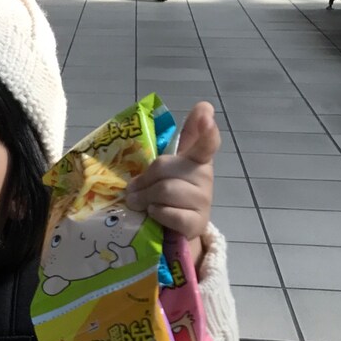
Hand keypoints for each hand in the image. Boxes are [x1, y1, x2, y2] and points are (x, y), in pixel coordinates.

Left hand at [124, 101, 219, 240]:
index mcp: (198, 158)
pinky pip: (168, 213)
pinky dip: (156, 213)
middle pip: (164, 168)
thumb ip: (176, 142)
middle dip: (143, 181)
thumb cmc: (171, 195)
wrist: (180, 230)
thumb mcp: (170, 169)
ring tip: (140, 204)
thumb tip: (198, 110)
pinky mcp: (196, 222)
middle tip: (133, 191)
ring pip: (164, 191)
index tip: (207, 117)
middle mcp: (204, 176)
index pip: (206, 141)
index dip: (207, 129)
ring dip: (145, 199)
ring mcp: (203, 200)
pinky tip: (155, 214)